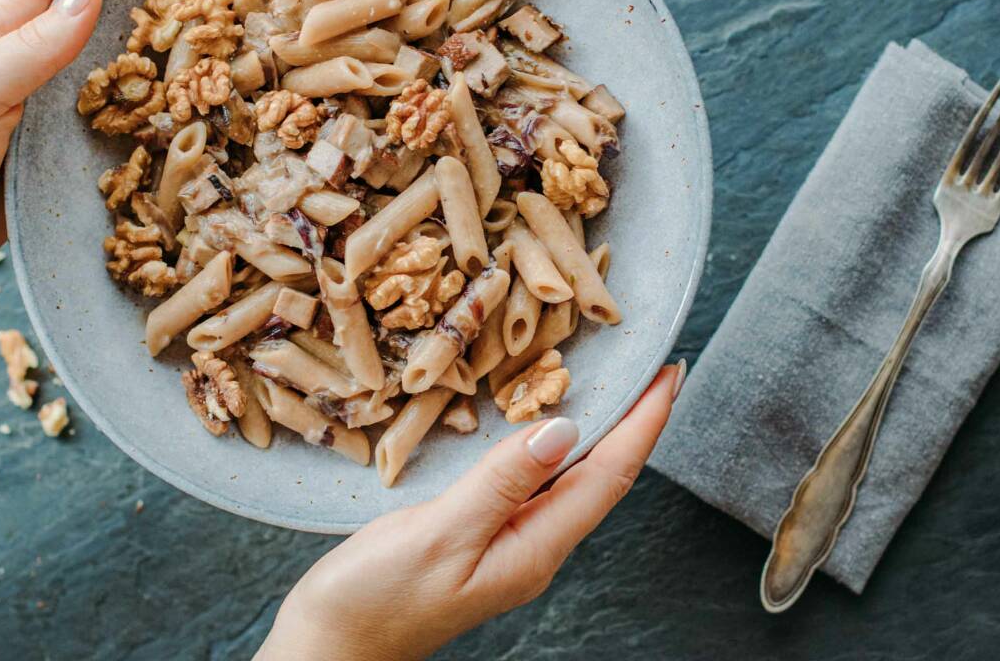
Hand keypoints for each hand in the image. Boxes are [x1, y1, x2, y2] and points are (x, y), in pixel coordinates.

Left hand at [0, 0, 176, 273]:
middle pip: (107, 0)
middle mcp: (38, 59)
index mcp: (6, 27)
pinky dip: (167, 110)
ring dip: (173, 43)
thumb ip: (32, 45)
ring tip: (227, 27)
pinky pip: (130, 121)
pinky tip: (201, 110)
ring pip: (126, 61)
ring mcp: (56, 105)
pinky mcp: (70, 152)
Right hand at [256, 362, 685, 660]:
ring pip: (571, 478)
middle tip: (655, 368)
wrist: (330, 648)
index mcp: (534, 549)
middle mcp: (533, 546)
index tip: (669, 374)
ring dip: (600, 429)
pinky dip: (553, 441)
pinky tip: (546, 421)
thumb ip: (502, 482)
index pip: (608, 477)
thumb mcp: (439, 534)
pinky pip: (535, 479)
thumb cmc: (375, 600)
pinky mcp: (482, 533)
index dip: (644, 424)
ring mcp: (509, 542)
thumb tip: (565, 429)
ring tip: (618, 385)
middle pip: (601, 476)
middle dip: (635, 422)